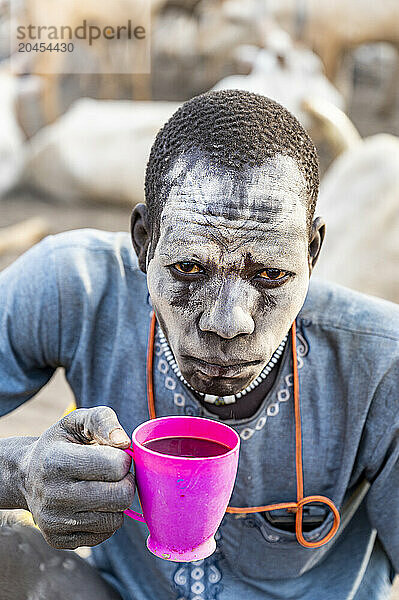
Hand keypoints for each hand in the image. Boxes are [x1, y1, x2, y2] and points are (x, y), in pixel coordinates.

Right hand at [20, 406, 134, 548]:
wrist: (27, 475)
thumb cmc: (61, 444)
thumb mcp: (76, 421)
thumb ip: (103, 421)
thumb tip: (124, 442)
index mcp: (56, 461)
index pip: (115, 466)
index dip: (123, 459)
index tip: (113, 455)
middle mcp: (53, 495)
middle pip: (120, 497)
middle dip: (126, 482)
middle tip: (116, 474)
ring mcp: (54, 522)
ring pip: (116, 519)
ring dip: (117, 501)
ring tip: (103, 486)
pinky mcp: (60, 541)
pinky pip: (105, 533)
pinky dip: (107, 517)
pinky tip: (94, 503)